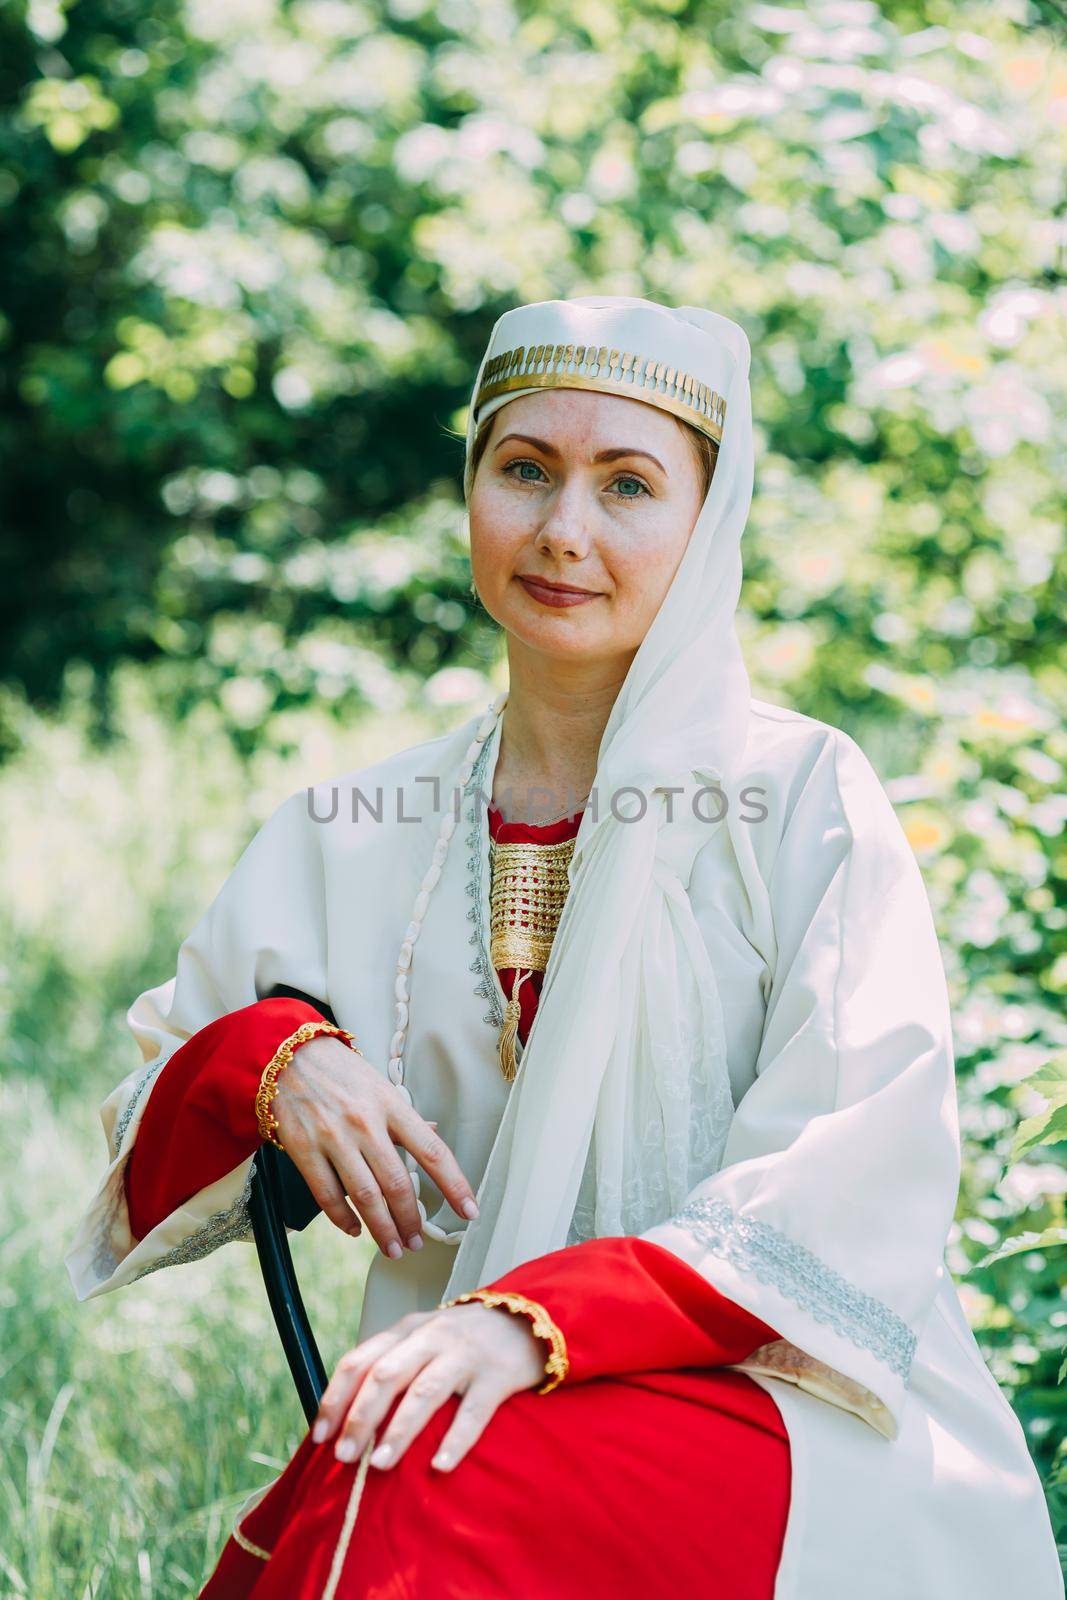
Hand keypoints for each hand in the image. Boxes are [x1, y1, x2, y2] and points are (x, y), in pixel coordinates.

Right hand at [271, 1034, 478, 1257]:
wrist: (286, 1054)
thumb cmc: (339, 1071)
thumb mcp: (380, 1085)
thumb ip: (404, 1116)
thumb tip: (433, 1132)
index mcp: (392, 1106)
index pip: (433, 1152)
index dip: (455, 1186)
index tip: (470, 1212)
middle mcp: (366, 1123)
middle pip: (399, 1184)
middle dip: (411, 1221)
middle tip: (417, 1242)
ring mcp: (334, 1137)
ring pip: (366, 1197)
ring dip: (383, 1230)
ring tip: (393, 1248)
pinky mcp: (303, 1149)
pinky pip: (327, 1196)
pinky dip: (343, 1219)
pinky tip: (354, 1230)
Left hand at [311, 1302, 547, 1471]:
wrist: (528, 1318)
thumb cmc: (464, 1340)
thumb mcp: (423, 1339)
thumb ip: (392, 1364)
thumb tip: (348, 1415)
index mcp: (407, 1330)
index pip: (360, 1360)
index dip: (336, 1398)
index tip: (320, 1436)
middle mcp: (432, 1337)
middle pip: (386, 1374)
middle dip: (360, 1417)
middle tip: (344, 1458)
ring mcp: (465, 1354)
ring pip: (424, 1391)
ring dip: (399, 1429)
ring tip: (380, 1464)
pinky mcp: (497, 1374)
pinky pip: (473, 1410)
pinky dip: (456, 1438)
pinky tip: (441, 1465)